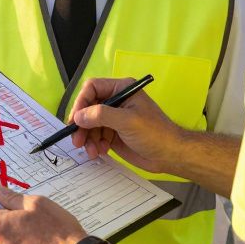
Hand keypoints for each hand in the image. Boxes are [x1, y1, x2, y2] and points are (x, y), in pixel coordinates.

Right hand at [69, 77, 183, 174]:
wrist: (169, 155)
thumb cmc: (156, 133)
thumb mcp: (127, 121)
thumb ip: (101, 115)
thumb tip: (79, 116)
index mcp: (122, 89)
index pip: (92, 88)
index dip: (81, 103)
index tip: (75, 120)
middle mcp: (116, 101)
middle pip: (88, 108)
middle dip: (82, 125)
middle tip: (77, 140)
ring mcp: (114, 118)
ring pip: (90, 124)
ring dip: (87, 138)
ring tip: (92, 151)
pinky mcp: (114, 133)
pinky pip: (96, 136)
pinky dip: (94, 144)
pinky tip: (99, 151)